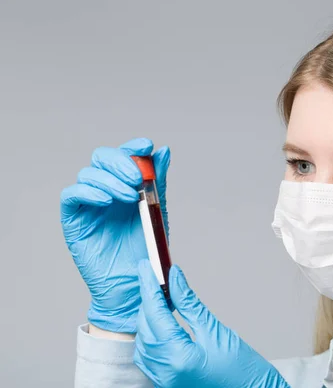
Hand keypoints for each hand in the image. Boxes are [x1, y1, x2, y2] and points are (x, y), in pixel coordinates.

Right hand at [60, 138, 170, 332]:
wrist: (134, 283)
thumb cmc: (146, 250)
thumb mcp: (157, 211)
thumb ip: (158, 182)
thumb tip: (163, 151)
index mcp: (126, 185)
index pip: (123, 155)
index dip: (132, 146)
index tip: (146, 146)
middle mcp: (105, 190)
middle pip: (102, 158)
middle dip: (120, 162)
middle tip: (137, 178)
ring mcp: (88, 204)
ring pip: (88, 174)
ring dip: (109, 180)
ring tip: (130, 197)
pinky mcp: (73, 220)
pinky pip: (71, 196)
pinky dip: (88, 192)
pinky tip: (106, 201)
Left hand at [134, 260, 289, 387]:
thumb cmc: (243, 371)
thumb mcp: (216, 331)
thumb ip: (190, 304)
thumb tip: (176, 279)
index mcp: (178, 357)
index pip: (155, 313)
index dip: (149, 287)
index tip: (146, 267)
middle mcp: (165, 372)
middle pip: (145, 327)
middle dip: (149, 301)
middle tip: (157, 278)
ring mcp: (163, 380)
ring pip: (143, 342)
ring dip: (149, 318)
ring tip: (161, 298)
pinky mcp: (166, 383)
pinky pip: (148, 356)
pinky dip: (151, 336)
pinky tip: (161, 323)